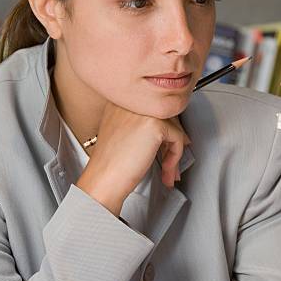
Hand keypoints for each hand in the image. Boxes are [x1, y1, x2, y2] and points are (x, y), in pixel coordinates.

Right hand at [76, 101, 190, 215]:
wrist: (103, 181)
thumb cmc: (111, 164)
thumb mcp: (127, 135)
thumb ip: (145, 126)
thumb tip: (175, 130)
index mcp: (122, 100)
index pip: (153, 108)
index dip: (163, 131)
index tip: (164, 148)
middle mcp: (132, 101)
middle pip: (166, 116)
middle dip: (171, 141)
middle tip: (170, 161)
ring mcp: (144, 111)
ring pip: (174, 126)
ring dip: (174, 151)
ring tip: (169, 170)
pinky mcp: (155, 124)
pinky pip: (177, 138)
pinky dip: (175, 156)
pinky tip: (166, 169)